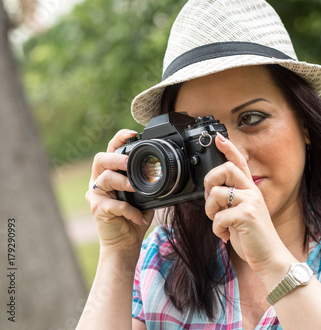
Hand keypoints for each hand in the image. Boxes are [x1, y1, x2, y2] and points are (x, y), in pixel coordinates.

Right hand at [86, 129, 152, 253]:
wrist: (125, 243)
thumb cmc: (134, 216)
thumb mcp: (145, 195)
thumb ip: (148, 181)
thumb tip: (167, 170)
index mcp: (111, 173)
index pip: (111, 150)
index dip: (119, 139)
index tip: (133, 134)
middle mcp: (99, 181)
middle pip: (101, 160)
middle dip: (117, 159)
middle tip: (131, 163)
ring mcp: (96, 195)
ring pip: (104, 179)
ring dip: (123, 182)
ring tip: (136, 188)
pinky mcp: (98, 209)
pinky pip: (113, 204)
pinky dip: (129, 210)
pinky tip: (138, 216)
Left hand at [204, 133, 293, 277]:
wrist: (269, 257)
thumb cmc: (253, 237)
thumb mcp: (243, 214)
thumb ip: (232, 201)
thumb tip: (212, 194)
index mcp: (251, 190)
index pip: (240, 163)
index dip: (229, 148)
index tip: (219, 137)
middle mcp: (252, 192)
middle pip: (225, 169)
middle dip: (209, 182)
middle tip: (211, 200)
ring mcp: (250, 202)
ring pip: (216, 194)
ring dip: (210, 212)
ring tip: (219, 223)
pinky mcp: (246, 215)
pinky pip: (218, 217)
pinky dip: (217, 230)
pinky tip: (225, 236)